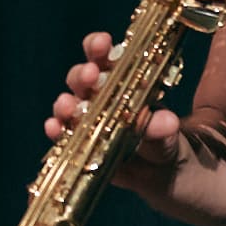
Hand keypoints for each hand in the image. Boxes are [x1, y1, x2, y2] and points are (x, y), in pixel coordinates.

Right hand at [45, 31, 180, 193]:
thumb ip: (163, 128)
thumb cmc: (171, 146)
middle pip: (82, 79)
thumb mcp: (171, 135)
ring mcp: (90, 125)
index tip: (102, 42)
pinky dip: (57, 131)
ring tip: (69, 106)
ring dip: (66, 103)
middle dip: (82, 74)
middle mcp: (102, 100)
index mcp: (124, 84)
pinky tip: (54, 128)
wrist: (168, 182)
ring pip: (70, 106)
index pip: (105, 57)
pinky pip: (65, 137)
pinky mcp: (82, 150)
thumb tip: (166, 120)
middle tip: (90, 75)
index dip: (98, 47)